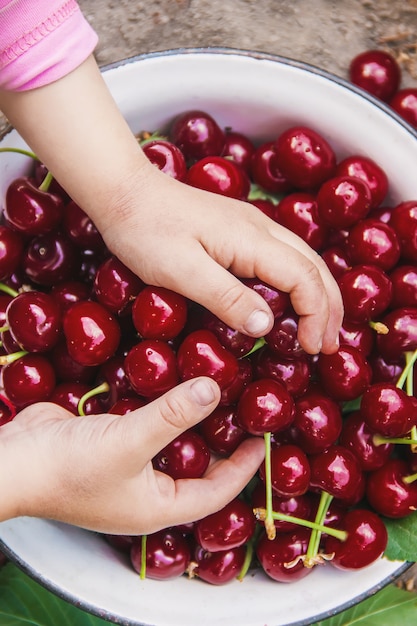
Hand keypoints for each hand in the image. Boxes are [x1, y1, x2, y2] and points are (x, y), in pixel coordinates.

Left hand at [0, 55, 342, 355]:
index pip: (304, 279)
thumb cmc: (146, 232)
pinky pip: (284, 257)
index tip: (312, 348)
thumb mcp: (182, 271)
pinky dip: (299, 282)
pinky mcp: (238, 230)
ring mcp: (251, 226)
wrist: (124, 193)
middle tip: (330, 344)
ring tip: (322, 327)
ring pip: (303, 260)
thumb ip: (226, 298)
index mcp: (252, 240)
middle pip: (313, 267)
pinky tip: (291, 299)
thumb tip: (267, 326)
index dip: (316, 315)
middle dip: (329, 307)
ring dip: (319, 294)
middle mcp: (261, 229)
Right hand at [0, 377, 263, 533]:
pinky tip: (174, 380)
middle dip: (222, 439)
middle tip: (245, 406)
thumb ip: (173, 414)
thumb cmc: (69, 467)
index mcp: (160, 505)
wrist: (11, 460)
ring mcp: (129, 465)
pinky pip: (148, 424)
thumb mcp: (129, 442)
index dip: (246, 466)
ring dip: (192, 419)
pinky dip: (163, 407)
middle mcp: (148, 489)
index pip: (218, 491)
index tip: (266, 437)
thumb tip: (215, 388)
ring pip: (174, 442)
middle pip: (198, 465)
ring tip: (218, 388)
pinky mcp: (112, 441)